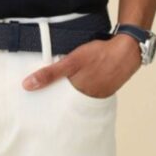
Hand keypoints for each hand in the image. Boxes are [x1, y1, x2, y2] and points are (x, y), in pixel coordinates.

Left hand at [22, 34, 142, 97]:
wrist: (127, 51)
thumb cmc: (99, 55)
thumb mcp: (72, 61)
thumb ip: (50, 74)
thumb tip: (27, 85)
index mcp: (77, 95)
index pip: (57, 104)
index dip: (46, 103)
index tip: (34, 104)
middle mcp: (87, 99)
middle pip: (67, 103)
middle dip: (57, 100)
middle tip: (43, 97)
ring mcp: (98, 95)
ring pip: (78, 97)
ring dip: (70, 94)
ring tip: (59, 90)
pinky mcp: (105, 89)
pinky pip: (90, 92)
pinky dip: (83, 89)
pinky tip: (79, 81)